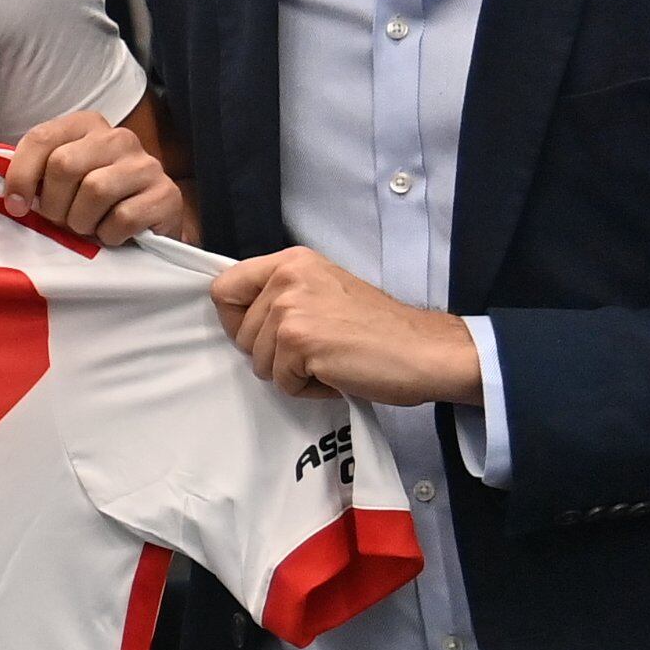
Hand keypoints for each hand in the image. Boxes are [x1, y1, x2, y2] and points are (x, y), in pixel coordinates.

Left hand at [2, 108, 190, 244]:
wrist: (147, 223)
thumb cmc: (90, 204)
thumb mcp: (58, 183)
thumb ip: (34, 178)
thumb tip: (12, 201)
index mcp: (86, 125)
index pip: (41, 138)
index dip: (20, 177)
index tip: (16, 207)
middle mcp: (118, 137)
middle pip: (64, 165)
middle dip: (53, 204)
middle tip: (61, 221)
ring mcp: (146, 164)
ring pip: (95, 190)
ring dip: (81, 222)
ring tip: (88, 227)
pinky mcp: (167, 194)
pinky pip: (123, 217)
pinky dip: (109, 235)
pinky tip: (112, 234)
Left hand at [207, 248, 483, 403]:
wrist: (424, 350)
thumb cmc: (379, 328)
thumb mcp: (324, 290)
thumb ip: (284, 295)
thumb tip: (242, 318)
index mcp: (291, 261)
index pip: (225, 288)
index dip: (235, 320)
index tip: (262, 335)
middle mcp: (286, 277)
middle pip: (239, 334)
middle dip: (271, 354)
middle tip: (316, 350)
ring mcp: (290, 309)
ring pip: (258, 362)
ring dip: (291, 373)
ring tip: (330, 359)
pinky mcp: (299, 341)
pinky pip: (281, 382)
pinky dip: (307, 388)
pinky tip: (337, 372)